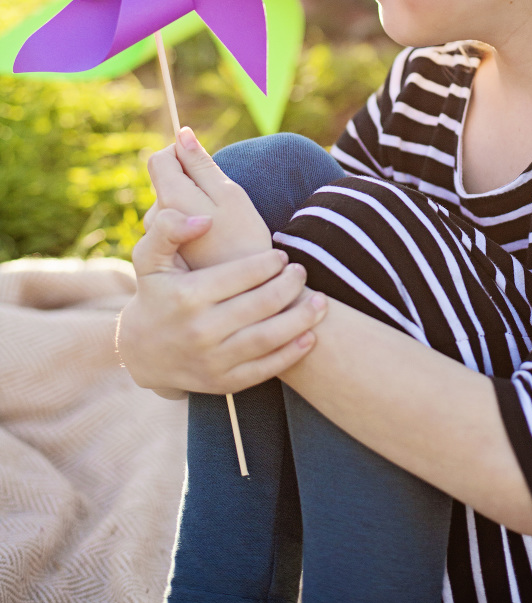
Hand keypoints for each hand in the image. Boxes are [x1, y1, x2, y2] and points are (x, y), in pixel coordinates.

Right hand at [118, 209, 326, 393]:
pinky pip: (264, 369)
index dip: (269, 263)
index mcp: (187, 296)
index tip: (282, 255)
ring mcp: (212, 360)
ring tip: (320, 302)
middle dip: (290, 285)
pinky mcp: (222, 383)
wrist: (140, 350)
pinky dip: (291, 354)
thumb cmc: (154, 293)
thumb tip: (205, 220)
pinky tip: (310, 336)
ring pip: (268, 338)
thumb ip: (168, 229)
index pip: (240, 275)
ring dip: (301, 319)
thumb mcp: (149, 258)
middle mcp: (200, 330)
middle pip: (261, 305)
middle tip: (302, 272)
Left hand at [146, 126, 270, 268]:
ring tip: (218, 225)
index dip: (182, 153)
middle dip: (190, 182)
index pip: (161, 158)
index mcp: (170, 199)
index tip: (206, 164)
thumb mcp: (230, 195)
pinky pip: (174, 226)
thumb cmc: (244, 240)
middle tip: (220, 202)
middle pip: (166, 182)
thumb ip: (201, 164)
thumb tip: (182, 134)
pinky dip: (190, 226)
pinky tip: (211, 241)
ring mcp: (159, 241)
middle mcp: (156, 219)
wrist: (246, 294)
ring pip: (171, 205)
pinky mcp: (166, 255)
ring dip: (191, 206)